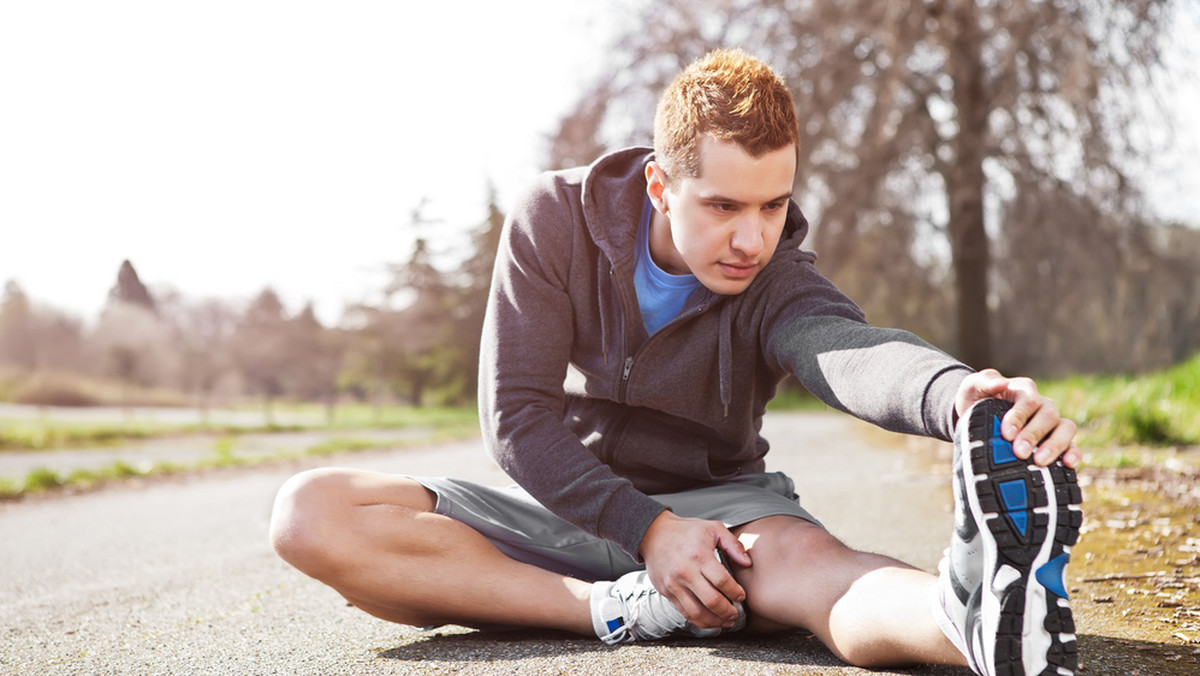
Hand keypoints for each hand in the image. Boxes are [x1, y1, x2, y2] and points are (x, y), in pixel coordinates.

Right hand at [638, 511, 751, 628]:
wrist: (653, 533)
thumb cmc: (685, 531)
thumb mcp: (713, 528)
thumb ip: (733, 544)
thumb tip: (747, 562)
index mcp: (699, 556)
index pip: (722, 581)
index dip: (735, 592)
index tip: (741, 596)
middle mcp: (686, 572)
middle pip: (711, 601)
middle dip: (728, 611)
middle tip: (736, 613)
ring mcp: (674, 584)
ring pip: (697, 612)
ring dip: (715, 621)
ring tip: (725, 621)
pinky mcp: (667, 592)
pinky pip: (685, 612)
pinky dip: (699, 621)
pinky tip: (710, 620)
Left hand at [955, 368, 1081, 468]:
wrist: (975, 420)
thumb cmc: (975, 401)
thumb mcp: (972, 387)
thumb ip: (984, 382)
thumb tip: (1000, 383)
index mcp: (1023, 390)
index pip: (1027, 400)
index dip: (1019, 417)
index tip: (1006, 434)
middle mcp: (1041, 405)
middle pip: (1048, 415)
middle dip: (1034, 435)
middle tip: (1020, 452)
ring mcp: (1051, 423)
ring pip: (1066, 428)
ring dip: (1056, 445)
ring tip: (1040, 461)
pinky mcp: (1056, 440)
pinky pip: (1072, 445)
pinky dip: (1073, 453)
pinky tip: (1067, 464)